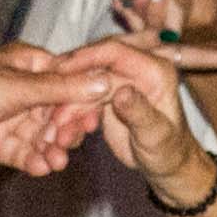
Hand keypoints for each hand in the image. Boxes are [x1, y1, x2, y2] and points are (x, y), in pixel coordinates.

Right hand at [32, 35, 212, 186]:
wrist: (166, 165)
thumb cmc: (169, 152)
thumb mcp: (157, 136)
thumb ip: (140, 113)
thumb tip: (122, 92)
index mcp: (155, 70)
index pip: (116, 51)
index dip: (86, 58)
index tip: (61, 70)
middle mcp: (137, 69)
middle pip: (94, 65)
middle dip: (70, 84)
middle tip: (47, 102)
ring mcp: (120, 81)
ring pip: (84, 84)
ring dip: (66, 105)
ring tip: (54, 129)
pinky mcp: (107, 94)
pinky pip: (82, 98)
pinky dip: (69, 114)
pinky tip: (59, 132)